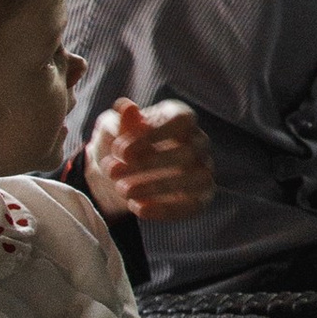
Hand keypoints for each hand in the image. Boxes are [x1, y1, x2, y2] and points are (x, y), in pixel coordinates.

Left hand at [82, 97, 213, 220]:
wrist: (118, 175)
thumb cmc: (119, 144)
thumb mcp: (112, 128)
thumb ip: (119, 120)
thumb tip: (127, 107)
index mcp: (181, 117)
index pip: (182, 121)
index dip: (155, 136)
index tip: (121, 151)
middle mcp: (199, 142)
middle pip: (188, 152)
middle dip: (148, 164)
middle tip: (113, 172)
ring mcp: (203, 170)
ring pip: (195, 179)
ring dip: (156, 187)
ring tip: (122, 190)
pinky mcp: (201, 198)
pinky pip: (193, 205)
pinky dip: (164, 210)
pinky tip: (136, 208)